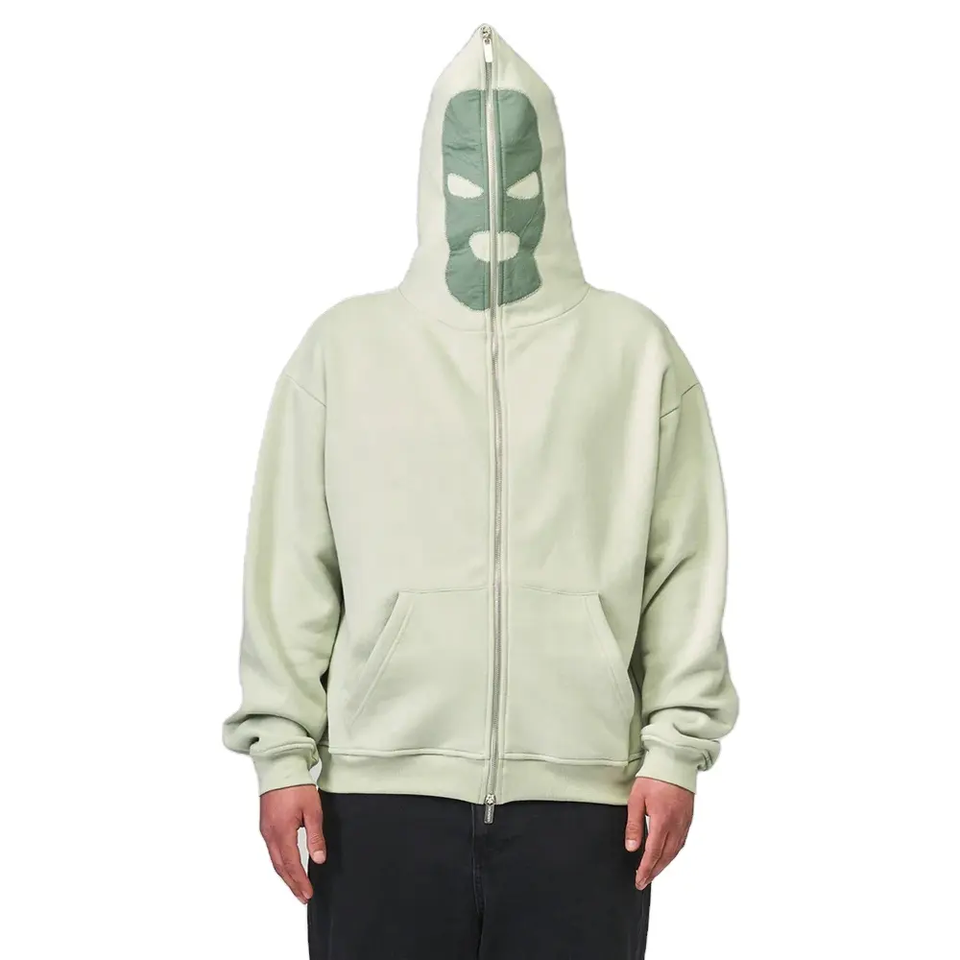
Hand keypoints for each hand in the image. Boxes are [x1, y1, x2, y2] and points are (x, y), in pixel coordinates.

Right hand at [259, 785, 326, 902]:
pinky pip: (271, 850)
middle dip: (292, 884)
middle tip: (302, 896)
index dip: (299, 881)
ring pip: (274, 860)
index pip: (291, 864)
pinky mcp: (265, 825)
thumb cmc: (295, 785)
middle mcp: (270, 834)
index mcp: (282, 832)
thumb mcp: (312, 810)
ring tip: (296, 886)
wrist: (279, 768)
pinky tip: (287, 865)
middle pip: (280, 867)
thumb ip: (315, 836)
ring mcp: (265, 830)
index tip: (307, 894)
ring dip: (285, 875)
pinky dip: (280, 863)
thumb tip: (319, 858)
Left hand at [625, 776, 693, 889]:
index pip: (653, 853)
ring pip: (675, 852)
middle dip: (654, 872)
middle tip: (643, 882)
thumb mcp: (637, 799)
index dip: (645, 869)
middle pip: (666, 857)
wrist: (675, 762)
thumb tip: (631, 847)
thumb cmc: (654, 777)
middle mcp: (676, 825)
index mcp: (662, 821)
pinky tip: (666, 856)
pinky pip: (681, 842)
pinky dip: (672, 854)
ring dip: (663, 865)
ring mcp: (685, 823)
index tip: (638, 880)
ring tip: (653, 873)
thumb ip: (634, 825)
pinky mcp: (688, 819)